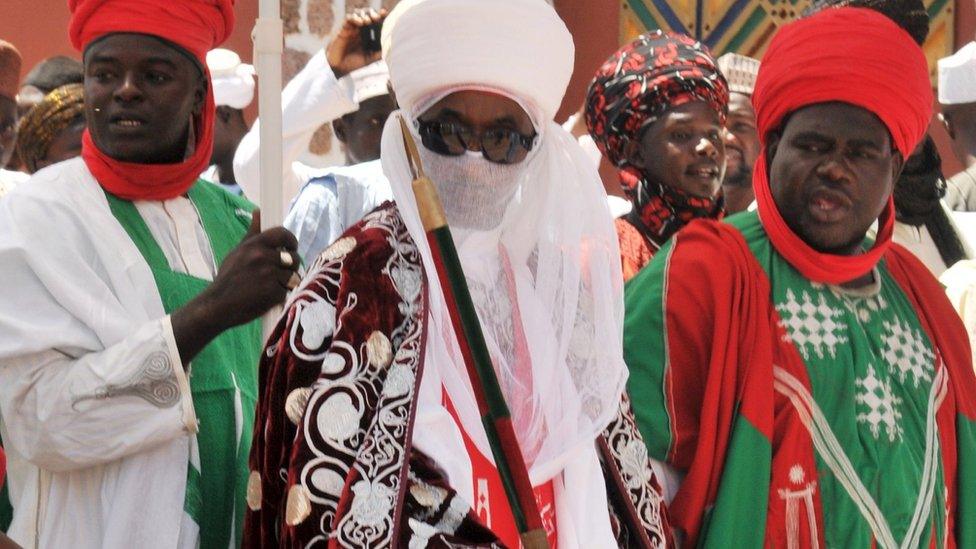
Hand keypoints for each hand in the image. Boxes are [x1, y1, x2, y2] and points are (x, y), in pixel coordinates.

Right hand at [172, 210, 299, 363]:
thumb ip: (253, 233)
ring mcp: (270, 276)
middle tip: (281, 272)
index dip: (291, 241)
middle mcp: (263, 257)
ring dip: (287, 281)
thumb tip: (258, 211)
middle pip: (293, 257)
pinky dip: (281, 294)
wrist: (218, 304)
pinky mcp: (274, 293)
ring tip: (272, 285)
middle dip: (291, 265)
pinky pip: (287, 290)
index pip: (283, 234)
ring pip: (293, 275)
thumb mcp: (238, 251)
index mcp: (255, 245)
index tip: (291, 248)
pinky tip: (268, 296)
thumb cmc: (228, 277)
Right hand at [326, 7, 387, 78]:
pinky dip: (355, 18)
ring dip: (364, 15)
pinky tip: (359, 22)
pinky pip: (349, 18)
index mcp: (370, 35)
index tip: (384, 13)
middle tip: (376, 18)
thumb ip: (379, 53)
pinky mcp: (344, 29)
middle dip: (373, 14)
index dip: (381, 16)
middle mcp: (362, 30)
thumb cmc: (355, 64)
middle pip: (368, 14)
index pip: (376, 22)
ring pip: (359, 14)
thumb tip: (390, 47)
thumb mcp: (370, 59)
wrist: (341, 68)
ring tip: (367, 22)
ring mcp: (353, 28)